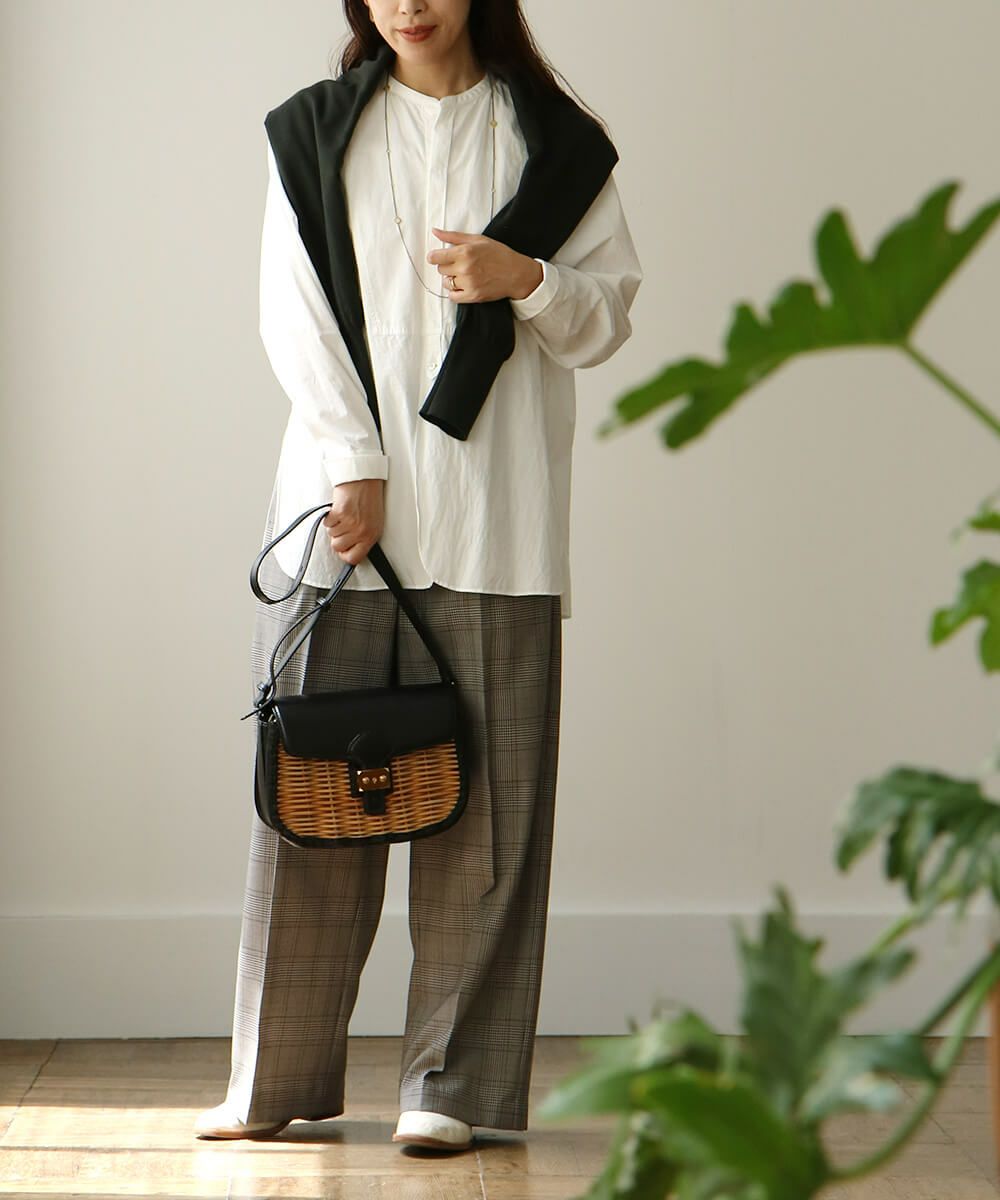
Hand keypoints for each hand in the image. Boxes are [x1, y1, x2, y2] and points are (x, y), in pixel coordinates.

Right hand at [323, 478, 384, 565]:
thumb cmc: (369, 498)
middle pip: (337, 547)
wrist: (364, 479)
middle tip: (343, 527)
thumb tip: (351, 550)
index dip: (345, 555)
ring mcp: (350, 523)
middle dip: (337, 538)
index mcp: (371, 535)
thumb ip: (364, 537)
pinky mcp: (339, 513)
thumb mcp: (374, 522)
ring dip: (334, 525)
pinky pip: (327, 523)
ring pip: (331, 534)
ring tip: (344, 514)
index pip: (354, 558)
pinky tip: (339, 509)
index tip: (343, 550)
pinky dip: (330, 516)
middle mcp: (361, 531)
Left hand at [427, 227, 542, 303]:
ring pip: (446, 283)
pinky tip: (464, 285)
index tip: (438, 257)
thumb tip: (435, 232)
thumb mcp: (477, 239)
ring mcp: (469, 284)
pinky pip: (452, 297)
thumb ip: (453, 236)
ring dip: (452, 279)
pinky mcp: (473, 296)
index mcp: (465, 252)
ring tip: (465, 274)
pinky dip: (455, 292)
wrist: (516, 273)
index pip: (436, 257)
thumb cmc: (498, 254)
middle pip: (441, 270)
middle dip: (448, 266)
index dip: (435, 257)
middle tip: (461, 264)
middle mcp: (465, 268)